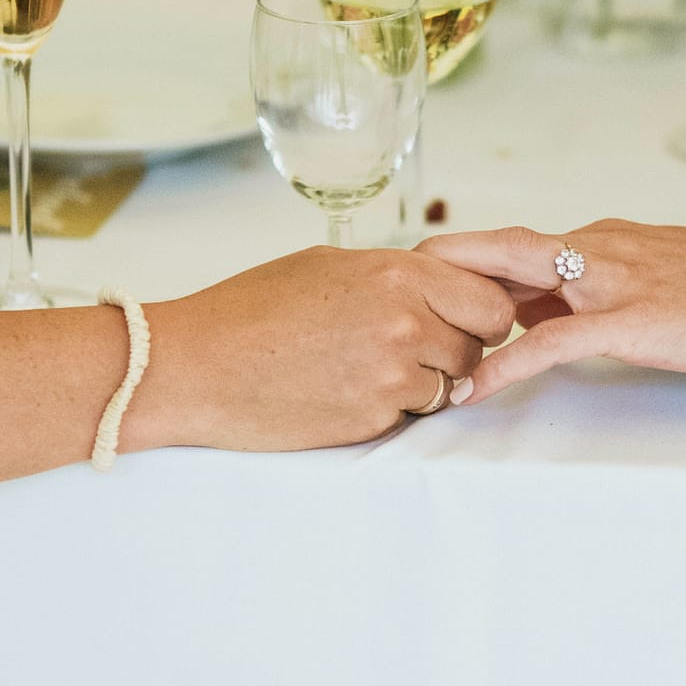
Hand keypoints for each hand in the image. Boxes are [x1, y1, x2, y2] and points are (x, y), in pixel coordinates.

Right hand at [131, 246, 516, 450]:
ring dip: (425, 381)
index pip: (489, 301)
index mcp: (397, 273)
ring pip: (449, 385)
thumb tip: (440, 286)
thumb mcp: (330, 265)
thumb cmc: (252, 307)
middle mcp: (405, 323)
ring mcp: (391, 376)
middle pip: (476, 346)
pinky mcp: (372, 420)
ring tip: (368, 366)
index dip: (482, 312)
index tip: (465, 318)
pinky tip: (345, 389)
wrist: (196, 364)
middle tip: (414, 345)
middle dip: (455, 347)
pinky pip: (410, 415)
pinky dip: (390, 407)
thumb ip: (396, 275)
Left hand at [418, 221, 685, 401]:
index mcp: (613, 238)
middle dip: (433, 274)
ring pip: (510, 283)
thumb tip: (585, 316)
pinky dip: (505, 364)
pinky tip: (472, 389)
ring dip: (456, 316)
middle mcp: (604, 245)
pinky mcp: (635, 319)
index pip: (519, 245)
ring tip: (407, 344)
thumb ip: (624, 292)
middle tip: (383, 301)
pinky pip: (550, 341)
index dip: (465, 267)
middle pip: (493, 248)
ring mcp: (616, 278)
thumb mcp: (679, 283)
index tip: (421, 291)